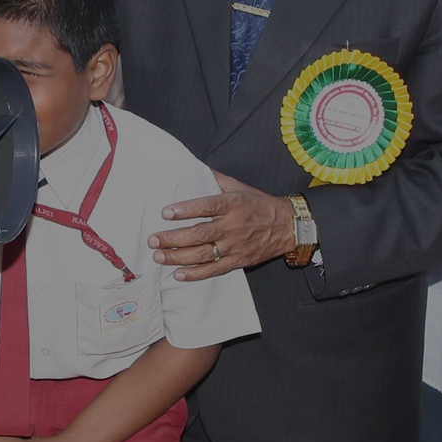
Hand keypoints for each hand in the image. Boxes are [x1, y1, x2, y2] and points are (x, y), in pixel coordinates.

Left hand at [146, 171, 296, 280]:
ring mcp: (235, 246)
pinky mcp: (238, 261)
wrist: (288, 226)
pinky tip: (179, 274)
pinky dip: (196, 274)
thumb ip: (215, 178)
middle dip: (173, 238)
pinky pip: (214, 269)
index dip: (185, 210)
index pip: (205, 207)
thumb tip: (192, 167)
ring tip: (159, 256)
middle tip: (153, 240)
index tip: (165, 212)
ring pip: (203, 254)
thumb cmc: (259, 204)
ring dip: (178, 257)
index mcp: (232, 205)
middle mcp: (232, 226)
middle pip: (199, 234)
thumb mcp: (239, 187)